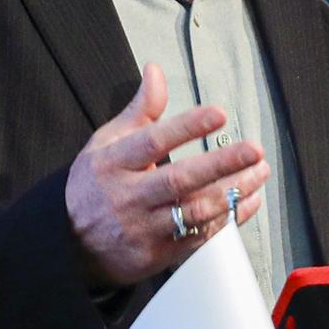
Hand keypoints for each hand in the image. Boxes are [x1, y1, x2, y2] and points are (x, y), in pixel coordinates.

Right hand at [63, 63, 270, 287]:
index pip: (153, 142)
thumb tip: (156, 71)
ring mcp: (142, 229)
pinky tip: (248, 201)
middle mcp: (127, 197)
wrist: (70, 247)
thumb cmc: (94, 187)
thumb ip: (140, 110)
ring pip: (194, 211)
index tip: (219, 113)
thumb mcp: (106, 144)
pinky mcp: (157, 256)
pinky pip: (199, 238)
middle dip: (221, 164)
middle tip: (254, 150)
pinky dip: (228, 220)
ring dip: (233, 192)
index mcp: (112, 164)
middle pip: (179, 179)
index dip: (188, 127)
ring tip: (259, 172)